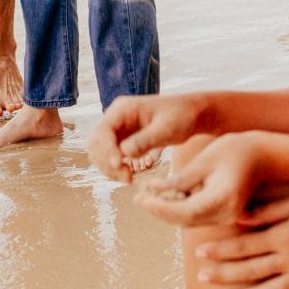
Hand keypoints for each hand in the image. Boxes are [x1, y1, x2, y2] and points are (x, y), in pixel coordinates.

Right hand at [89, 93, 205, 182]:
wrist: (191, 115)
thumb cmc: (181, 117)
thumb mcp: (166, 129)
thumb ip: (145, 140)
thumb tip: (123, 153)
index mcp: (123, 108)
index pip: (103, 130)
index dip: (107, 149)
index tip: (119, 165)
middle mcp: (116, 117)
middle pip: (96, 142)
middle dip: (107, 162)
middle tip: (127, 178)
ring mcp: (118, 129)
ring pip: (100, 151)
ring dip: (109, 167)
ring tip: (128, 179)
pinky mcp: (123, 140)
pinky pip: (110, 156)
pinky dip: (115, 168)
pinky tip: (129, 175)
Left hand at [137, 132, 263, 227]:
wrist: (262, 156)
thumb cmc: (235, 150)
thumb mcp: (205, 160)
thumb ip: (182, 178)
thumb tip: (155, 189)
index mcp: (224, 199)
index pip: (187, 211)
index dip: (162, 208)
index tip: (142, 199)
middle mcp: (228, 214)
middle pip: (186, 220)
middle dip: (160, 211)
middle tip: (138, 199)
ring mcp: (228, 217)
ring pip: (190, 220)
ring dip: (167, 212)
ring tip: (144, 198)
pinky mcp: (224, 214)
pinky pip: (197, 215)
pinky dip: (178, 209)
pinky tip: (163, 198)